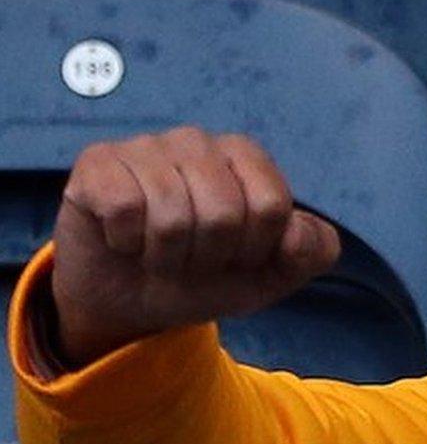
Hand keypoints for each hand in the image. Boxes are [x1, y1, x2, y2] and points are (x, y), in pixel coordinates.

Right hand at [50, 126, 340, 365]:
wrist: (133, 302)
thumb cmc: (207, 277)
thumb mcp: (273, 275)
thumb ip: (312, 252)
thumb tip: (297, 231)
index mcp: (245, 157)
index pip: (271, 207)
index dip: (256, 251)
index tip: (238, 257)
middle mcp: (196, 141)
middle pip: (224, 214)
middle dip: (210, 257)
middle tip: (193, 259)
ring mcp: (145, 147)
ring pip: (172, 217)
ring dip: (167, 257)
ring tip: (159, 253)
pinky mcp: (98, 163)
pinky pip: (124, 210)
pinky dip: (127, 243)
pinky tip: (124, 239)